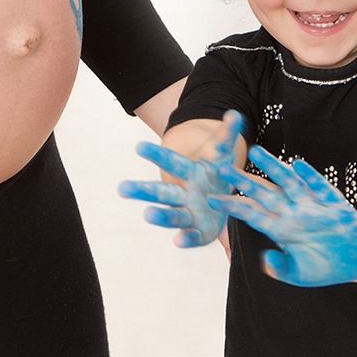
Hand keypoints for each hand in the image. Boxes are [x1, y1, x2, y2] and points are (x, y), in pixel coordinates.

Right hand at [118, 109, 244, 247]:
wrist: (219, 197)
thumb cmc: (216, 172)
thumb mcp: (222, 154)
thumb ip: (226, 136)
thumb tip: (234, 114)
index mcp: (187, 172)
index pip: (170, 162)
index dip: (156, 155)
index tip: (139, 147)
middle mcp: (182, 194)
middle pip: (161, 192)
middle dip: (142, 190)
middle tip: (122, 188)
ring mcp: (188, 214)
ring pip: (172, 215)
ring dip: (160, 216)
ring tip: (147, 214)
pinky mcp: (200, 232)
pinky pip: (192, 237)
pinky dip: (186, 239)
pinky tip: (178, 242)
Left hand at [207, 144, 356, 286]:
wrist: (356, 264)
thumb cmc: (322, 268)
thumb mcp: (298, 274)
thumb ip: (281, 269)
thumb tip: (266, 260)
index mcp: (280, 229)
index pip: (251, 213)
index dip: (233, 205)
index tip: (211, 198)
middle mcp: (292, 213)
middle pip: (264, 193)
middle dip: (244, 181)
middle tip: (223, 167)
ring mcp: (313, 207)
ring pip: (289, 183)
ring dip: (273, 168)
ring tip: (255, 152)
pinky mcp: (336, 206)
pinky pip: (321, 189)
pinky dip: (311, 177)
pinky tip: (298, 165)